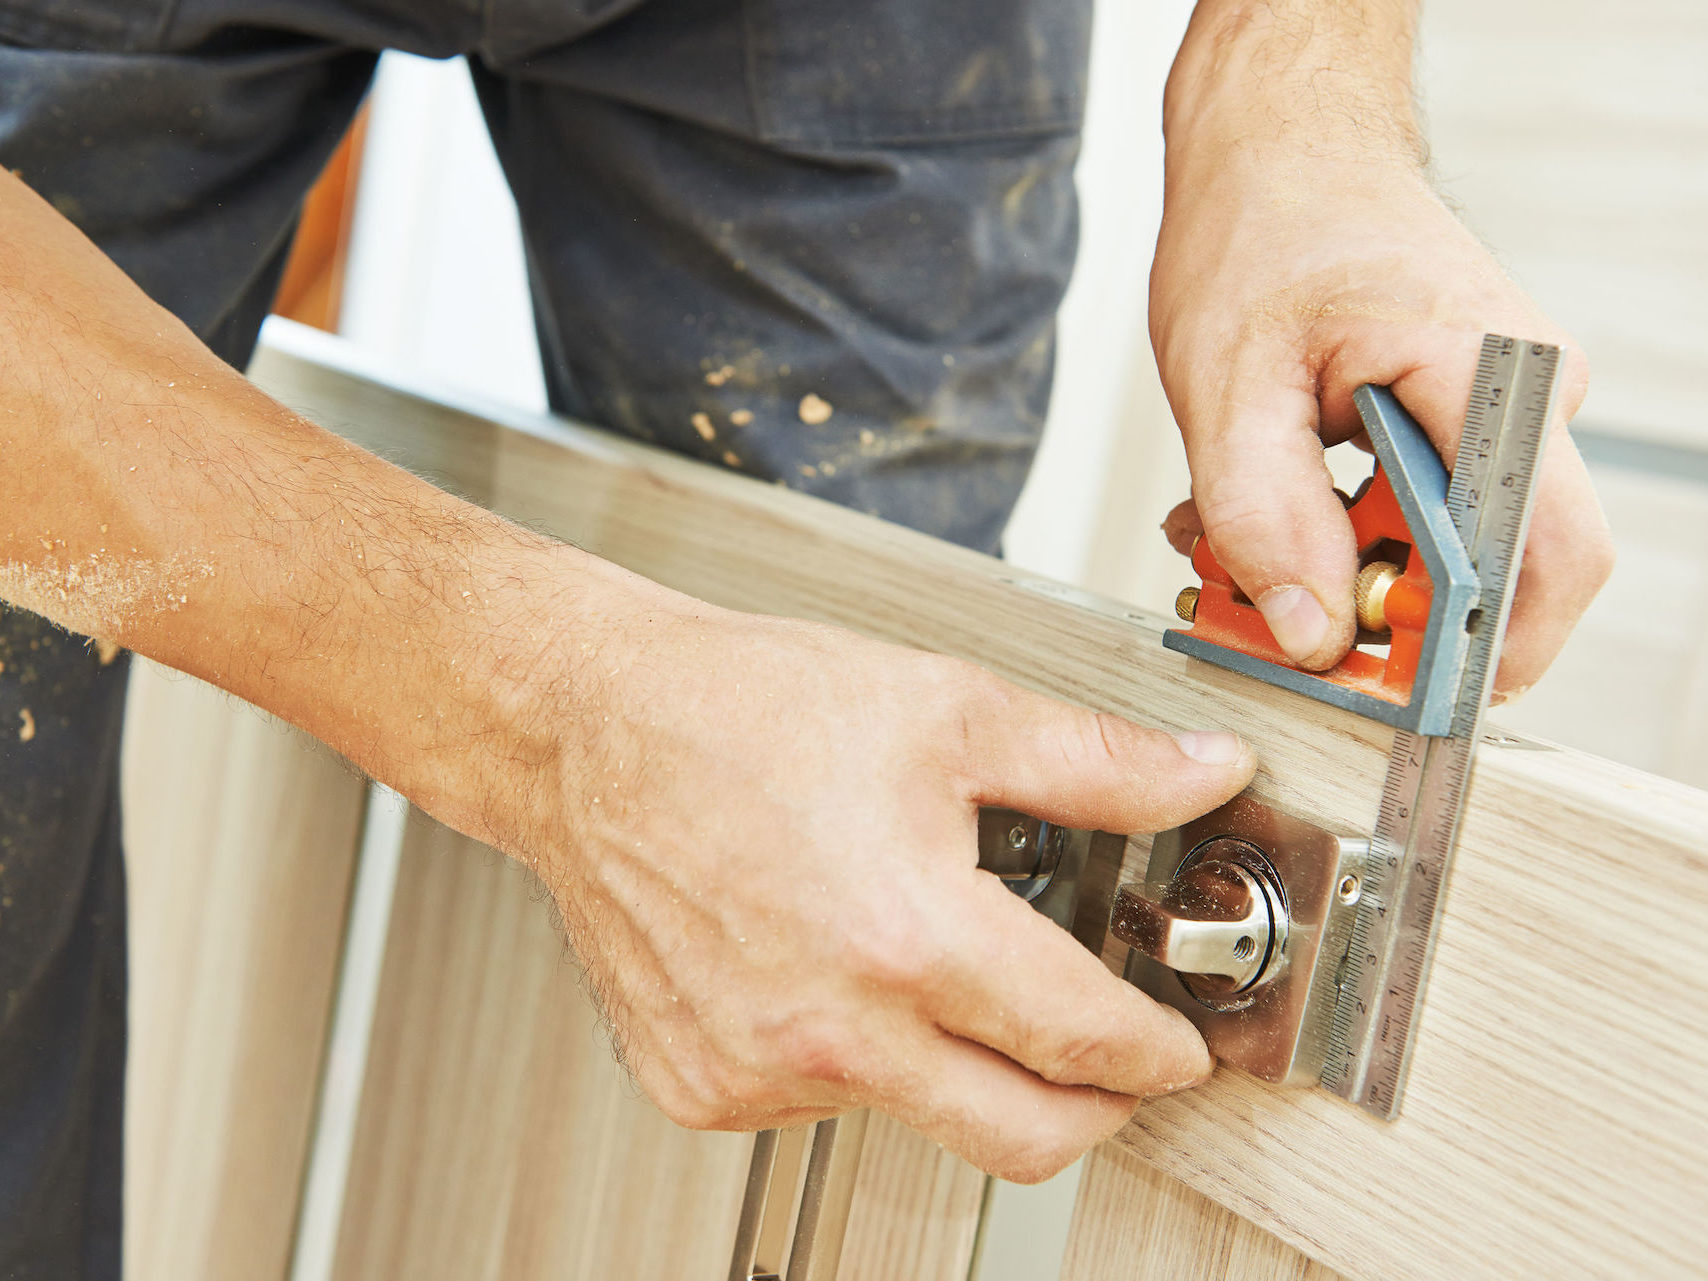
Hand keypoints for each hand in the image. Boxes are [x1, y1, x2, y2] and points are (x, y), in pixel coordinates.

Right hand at [520, 578, 1254, 1181]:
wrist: (589, 729)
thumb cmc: (742, 710)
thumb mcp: (947, 711)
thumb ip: (1096, 764)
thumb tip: (1202, 773)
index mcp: (907, 933)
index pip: (1084, 1042)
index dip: (1156, 1051)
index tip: (1174, 1046)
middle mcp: (830, 1027)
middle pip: (1024, 1137)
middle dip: (1095, 1107)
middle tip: (1111, 1060)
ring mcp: (758, 1070)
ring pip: (919, 1113)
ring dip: (958, 1062)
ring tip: (929, 952)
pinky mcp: (701, 1087)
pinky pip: (822, 1103)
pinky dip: (858, 1057)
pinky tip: (836, 969)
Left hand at [1149, 150, 1613, 697]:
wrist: (1276, 149)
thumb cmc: (1263, 228)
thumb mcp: (1229, 384)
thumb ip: (1266, 517)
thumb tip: (1312, 635)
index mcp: (1495, 379)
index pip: (1544, 561)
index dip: (1474, 655)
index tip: (1380, 698)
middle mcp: (1527, 398)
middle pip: (1494, 575)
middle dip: (1375, 623)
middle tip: (1268, 619)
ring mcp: (1500, 413)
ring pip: (1442, 556)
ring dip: (1337, 578)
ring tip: (1233, 551)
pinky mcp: (1460, 424)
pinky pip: (1416, 519)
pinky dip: (1334, 537)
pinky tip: (1258, 517)